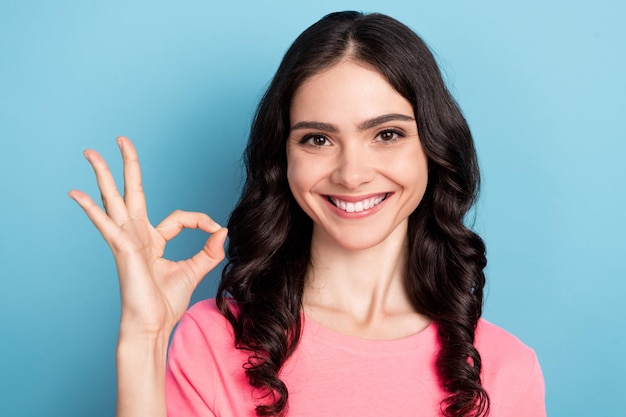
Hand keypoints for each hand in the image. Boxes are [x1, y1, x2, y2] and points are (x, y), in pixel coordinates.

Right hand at [69, 136, 226, 335]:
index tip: (217, 230)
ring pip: (113, 200)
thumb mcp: (195, 270)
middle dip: (127, 165)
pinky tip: (76, 194)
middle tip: (121, 139)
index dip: (201, 220)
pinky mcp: (122, 250)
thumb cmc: (166, 302)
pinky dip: (91, 209)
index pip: (179, 217)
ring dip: (103, 176)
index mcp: (153, 239)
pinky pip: (105, 225)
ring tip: (91, 153)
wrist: (153, 326)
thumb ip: (210, 250)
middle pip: (131, 192)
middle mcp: (137, 235)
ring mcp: (126, 241)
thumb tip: (224, 230)